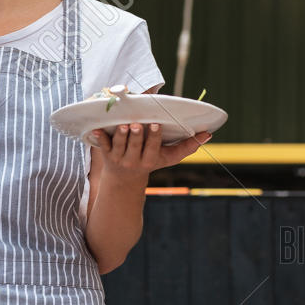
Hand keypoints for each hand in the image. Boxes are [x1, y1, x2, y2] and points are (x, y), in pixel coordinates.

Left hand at [91, 120, 212, 177]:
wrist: (124, 179)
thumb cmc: (151, 161)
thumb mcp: (169, 157)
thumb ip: (188, 146)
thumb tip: (208, 134)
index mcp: (150, 159)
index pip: (152, 148)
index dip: (154, 137)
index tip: (156, 125)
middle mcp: (134, 160)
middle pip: (135, 147)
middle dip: (137, 136)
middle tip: (138, 124)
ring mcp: (119, 158)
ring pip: (119, 145)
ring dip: (121, 135)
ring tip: (124, 125)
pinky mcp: (106, 154)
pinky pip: (102, 146)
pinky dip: (99, 138)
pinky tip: (96, 130)